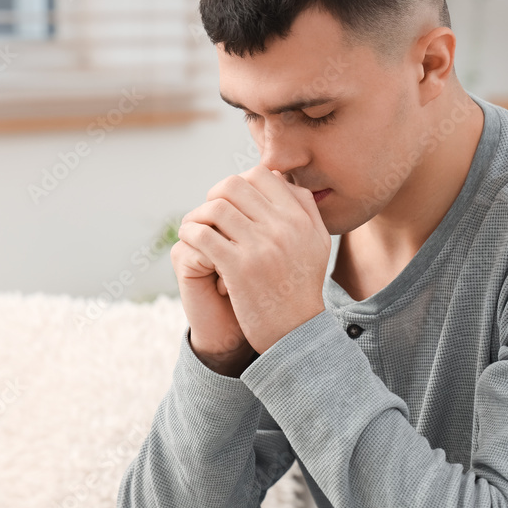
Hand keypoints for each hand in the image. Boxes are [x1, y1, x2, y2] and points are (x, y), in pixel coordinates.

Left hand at [177, 165, 330, 354]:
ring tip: (196, 228)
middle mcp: (283, 228)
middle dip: (215, 196)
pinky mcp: (238, 268)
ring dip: (199, 215)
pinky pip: (203, 235)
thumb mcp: (317, 243)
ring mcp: (260, 247)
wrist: (297, 332)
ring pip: (215, 208)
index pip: (261, 175)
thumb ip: (304, 208)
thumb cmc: (301, 287)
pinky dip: (190, 233)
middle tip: (211, 215)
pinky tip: (190, 242)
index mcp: (300, 218)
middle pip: (234, 186)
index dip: (240, 182)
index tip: (232, 202)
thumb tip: (279, 178)